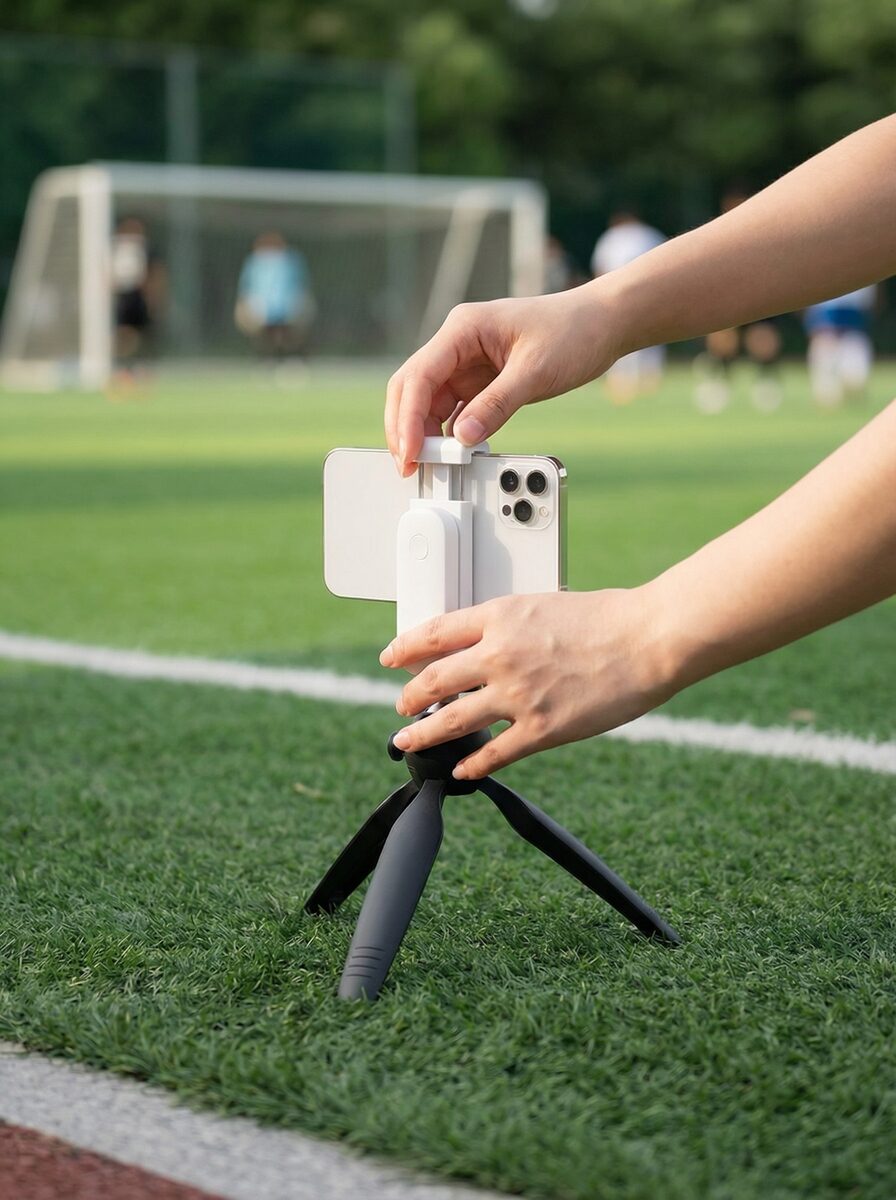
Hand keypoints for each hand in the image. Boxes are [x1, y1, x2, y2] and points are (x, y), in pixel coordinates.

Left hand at [379, 589, 677, 778]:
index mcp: (500, 617)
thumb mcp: (544, 605)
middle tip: (401, 705)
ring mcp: (518, 694)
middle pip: (432, 680)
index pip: (434, 633)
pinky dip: (472, 765)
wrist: (648, 638)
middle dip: (409, 696)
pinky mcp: (542, 729)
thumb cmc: (609, 618)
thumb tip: (487, 643)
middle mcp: (499, 655)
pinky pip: (494, 754)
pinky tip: (461, 770)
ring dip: (423, 734)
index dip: (405, 648)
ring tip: (406, 740)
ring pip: (451, 720)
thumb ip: (511, 625)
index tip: (391, 658)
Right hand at [384, 286, 621, 475]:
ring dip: (426, 434)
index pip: (419, 375)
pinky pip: (454, 411)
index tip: (411, 450)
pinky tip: (453, 453)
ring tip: (432, 464)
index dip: (408, 417)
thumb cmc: (574, 331)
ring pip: (429, 403)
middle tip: (409, 465)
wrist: (603, 324)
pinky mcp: (481, 382)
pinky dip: (449, 433)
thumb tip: (463, 438)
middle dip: (405, 428)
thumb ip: (497, 404)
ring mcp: (467, 364)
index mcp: (463, 329)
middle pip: (412, 389)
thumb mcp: (536, 371)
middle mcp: (458, 345)